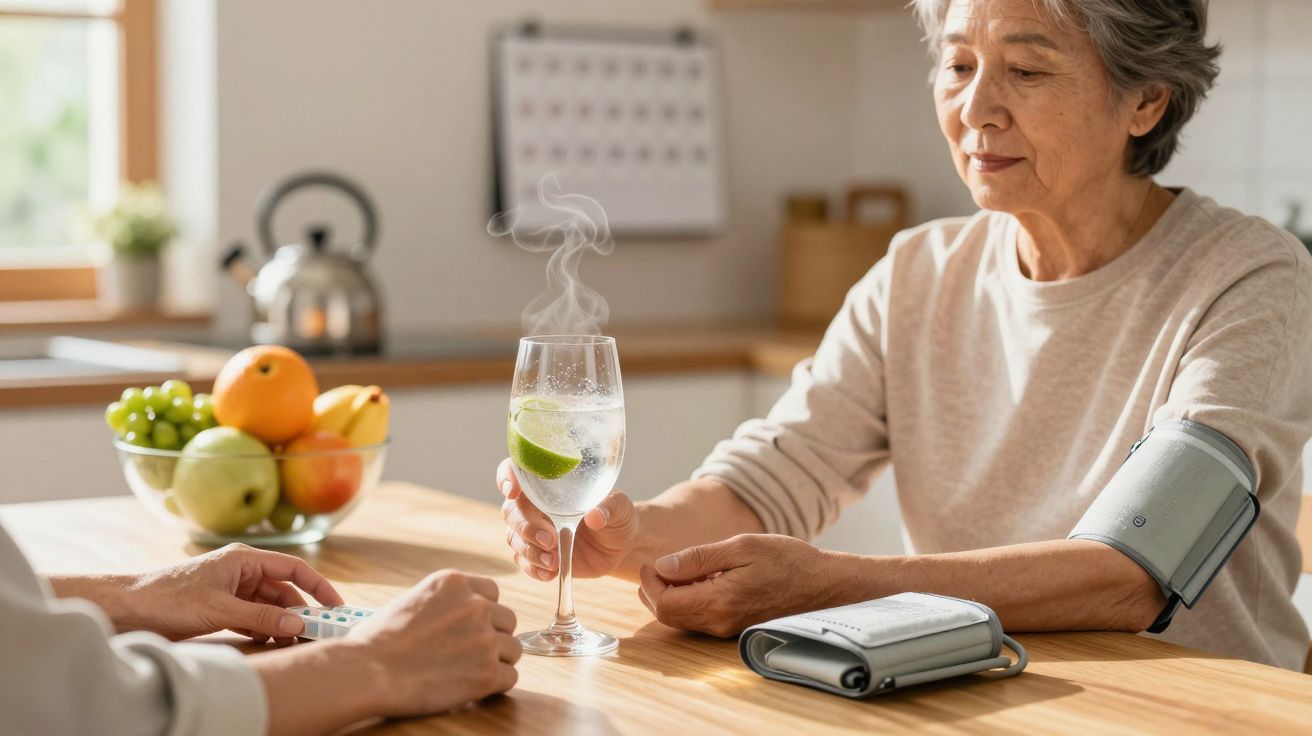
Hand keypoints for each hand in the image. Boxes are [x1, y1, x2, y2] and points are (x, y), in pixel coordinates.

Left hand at [92, 543, 342, 641]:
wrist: (127, 609)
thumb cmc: (168, 599)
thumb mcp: (220, 610)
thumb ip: (262, 616)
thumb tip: (297, 625)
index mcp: (244, 560)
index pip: (294, 569)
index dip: (319, 586)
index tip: (336, 606)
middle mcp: (241, 571)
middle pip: (284, 589)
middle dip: (301, 610)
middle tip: (318, 632)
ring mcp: (231, 589)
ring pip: (269, 605)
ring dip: (281, 622)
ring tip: (295, 642)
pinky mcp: (220, 606)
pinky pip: (253, 616)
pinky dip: (264, 628)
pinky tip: (271, 642)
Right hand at [347, 569, 520, 715]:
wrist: (368, 672)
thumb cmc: (377, 642)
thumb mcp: (412, 600)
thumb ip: (443, 603)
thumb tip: (456, 616)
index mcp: (454, 583)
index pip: (492, 592)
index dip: (484, 612)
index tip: (470, 628)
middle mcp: (475, 606)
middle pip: (507, 620)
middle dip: (493, 636)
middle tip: (470, 654)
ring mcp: (484, 639)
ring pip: (513, 649)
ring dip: (496, 661)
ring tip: (470, 672)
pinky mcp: (486, 673)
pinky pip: (510, 677)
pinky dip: (494, 685)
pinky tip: (474, 687)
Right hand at [498, 457, 640, 579]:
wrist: (621, 546)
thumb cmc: (618, 516)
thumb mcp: (620, 507)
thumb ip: (609, 507)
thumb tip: (594, 516)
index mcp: (549, 484)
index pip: (517, 471)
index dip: (507, 477)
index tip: (512, 491)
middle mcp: (535, 505)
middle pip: (511, 511)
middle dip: (526, 527)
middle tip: (549, 539)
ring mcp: (534, 532)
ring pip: (514, 538)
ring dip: (530, 551)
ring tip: (554, 561)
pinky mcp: (538, 555)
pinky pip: (524, 562)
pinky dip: (534, 569)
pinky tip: (551, 573)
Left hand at [637, 534, 844, 637]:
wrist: (824, 584)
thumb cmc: (787, 560)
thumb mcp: (741, 547)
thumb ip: (699, 558)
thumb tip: (663, 565)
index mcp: (719, 601)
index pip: (665, 604)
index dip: (650, 584)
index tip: (650, 563)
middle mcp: (720, 622)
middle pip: (669, 617)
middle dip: (654, 592)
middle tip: (655, 567)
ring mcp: (728, 628)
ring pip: (682, 620)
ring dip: (670, 597)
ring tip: (675, 570)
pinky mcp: (735, 627)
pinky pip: (700, 619)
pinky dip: (688, 601)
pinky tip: (698, 580)